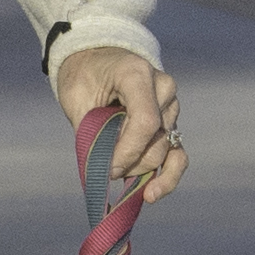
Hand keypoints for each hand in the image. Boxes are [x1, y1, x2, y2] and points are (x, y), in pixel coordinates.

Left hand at [56, 47, 182, 206]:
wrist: (98, 60)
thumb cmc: (83, 77)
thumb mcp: (77, 98)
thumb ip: (91, 131)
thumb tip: (102, 172)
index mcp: (137, 74)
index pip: (145, 121)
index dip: (127, 152)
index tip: (106, 168)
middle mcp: (163, 88)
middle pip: (154, 141)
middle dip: (127, 162)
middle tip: (101, 163)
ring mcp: (171, 106)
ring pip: (163, 152)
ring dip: (137, 167)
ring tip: (113, 165)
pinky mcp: (171, 124)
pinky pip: (178, 157)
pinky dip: (167, 178)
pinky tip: (151, 194)